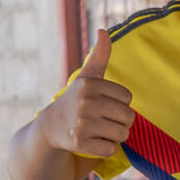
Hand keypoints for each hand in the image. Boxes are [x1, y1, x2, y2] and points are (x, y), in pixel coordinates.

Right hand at [41, 28, 134, 158]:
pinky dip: (105, 148)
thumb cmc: (76, 100)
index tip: (104, 104)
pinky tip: (92, 141)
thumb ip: (99, 56)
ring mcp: (82, 123)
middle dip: (120, 122)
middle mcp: (86, 102)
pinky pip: (111, 149)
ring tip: (99, 130)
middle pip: (129, 117)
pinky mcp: (80, 143)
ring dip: (115, 136)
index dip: (120, 104)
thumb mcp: (87, 77)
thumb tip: (103, 30)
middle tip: (103, 120)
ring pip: (123, 134)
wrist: (50, 127)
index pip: (128, 99)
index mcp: (90, 84)